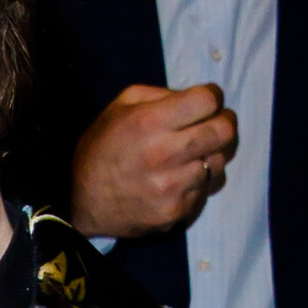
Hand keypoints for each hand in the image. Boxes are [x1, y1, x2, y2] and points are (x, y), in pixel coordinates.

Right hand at [70, 81, 239, 238]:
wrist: (83, 204)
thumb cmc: (103, 148)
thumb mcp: (120, 106)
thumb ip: (160, 95)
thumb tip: (198, 99)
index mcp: (149, 122)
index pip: (208, 100)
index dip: (212, 96)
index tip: (207, 101)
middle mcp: (164, 155)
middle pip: (224, 131)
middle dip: (224, 122)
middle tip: (215, 123)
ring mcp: (172, 188)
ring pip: (218, 162)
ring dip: (210, 155)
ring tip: (189, 155)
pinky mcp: (176, 212)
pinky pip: (205, 190)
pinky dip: (198, 182)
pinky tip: (178, 179)